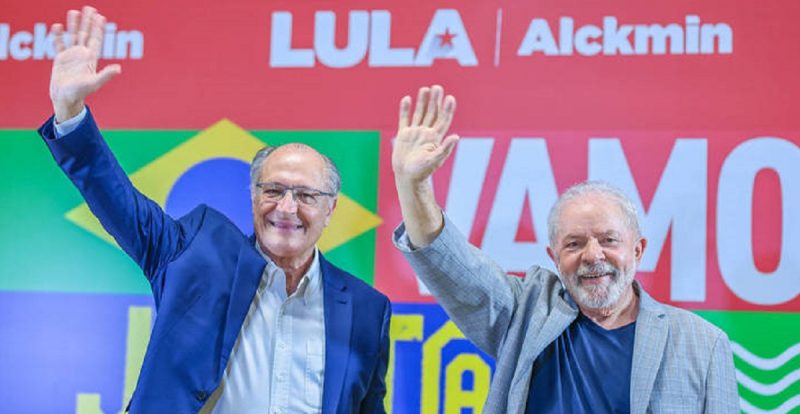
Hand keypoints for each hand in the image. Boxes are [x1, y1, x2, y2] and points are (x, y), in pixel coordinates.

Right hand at [49, 6, 121, 122]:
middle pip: (86, 34)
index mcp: (91, 58)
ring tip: (74, 12)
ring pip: (73, 36)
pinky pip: (59, 44)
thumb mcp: (95, 83)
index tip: (100, 16)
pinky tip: (58, 26)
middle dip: (88, 22)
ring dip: (74, 25)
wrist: (66, 98)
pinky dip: (58, 36)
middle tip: (89, 8)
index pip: (96, 39)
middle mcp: (82, 55)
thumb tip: (119, 69)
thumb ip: (106, 75)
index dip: (98, 28)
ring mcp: (71, 56)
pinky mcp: (60, 59)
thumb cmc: (81, 93)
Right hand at [392, 85, 458, 185]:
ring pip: (420, 113)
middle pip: (432, 113)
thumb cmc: (422, 171)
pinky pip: (404, 119)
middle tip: (438, 88)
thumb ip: (445, 148)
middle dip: (435, 101)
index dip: (447, 109)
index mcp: (435, 138)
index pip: (443, 120)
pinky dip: (405, 109)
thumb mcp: (435, 160)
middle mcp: (426, 133)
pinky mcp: (404, 135)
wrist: (407, 177)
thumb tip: (456, 136)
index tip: (450, 98)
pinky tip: (407, 99)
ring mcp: (415, 133)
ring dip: (422, 101)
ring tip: (425, 89)